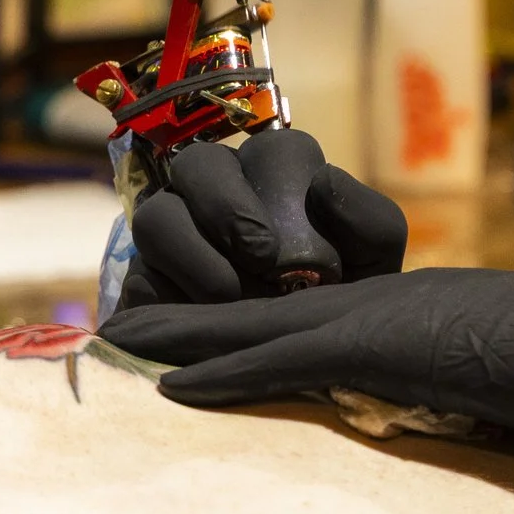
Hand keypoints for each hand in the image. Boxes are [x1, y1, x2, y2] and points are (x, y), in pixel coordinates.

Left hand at [99, 268, 513, 459]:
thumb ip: (467, 386)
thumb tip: (447, 414)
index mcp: (421, 314)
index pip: (317, 320)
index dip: (250, 327)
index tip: (196, 339)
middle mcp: (395, 303)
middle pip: (271, 308)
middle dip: (193, 319)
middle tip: (118, 326)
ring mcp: (395, 318)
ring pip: (265, 323)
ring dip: (186, 337)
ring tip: (117, 344)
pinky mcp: (400, 346)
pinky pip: (295, 358)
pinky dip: (229, 368)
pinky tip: (175, 382)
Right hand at [115, 129, 408, 309]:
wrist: (309, 363)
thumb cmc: (344, 298)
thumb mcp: (373, 265)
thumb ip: (368, 221)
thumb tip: (323, 180)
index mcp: (279, 176)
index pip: (270, 150)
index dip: (272, 182)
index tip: (282, 240)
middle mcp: (222, 192)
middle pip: (197, 164)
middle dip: (223, 206)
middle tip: (259, 260)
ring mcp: (179, 232)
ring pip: (156, 215)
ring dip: (191, 254)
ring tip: (228, 298)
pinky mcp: (149, 281)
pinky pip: (140, 276)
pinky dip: (168, 299)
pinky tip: (196, 325)